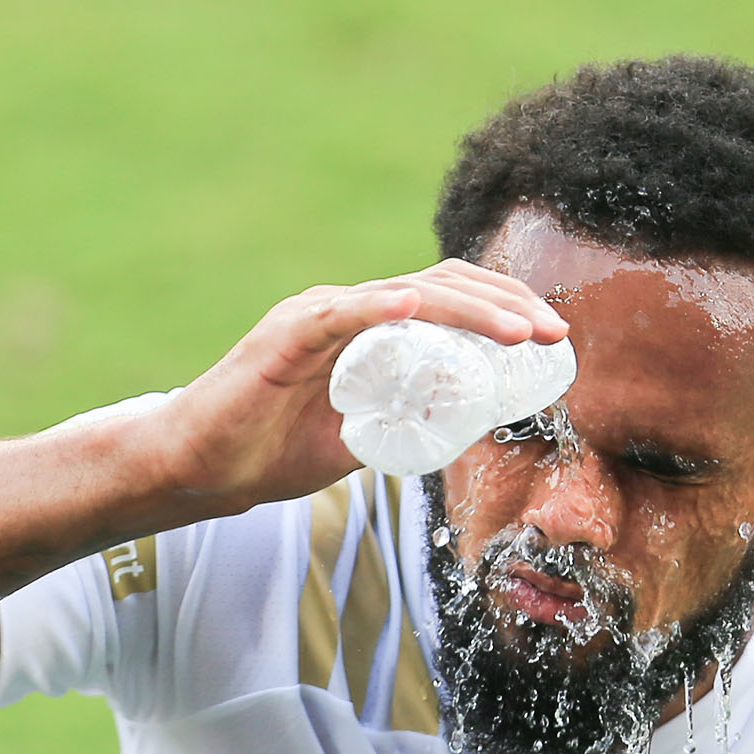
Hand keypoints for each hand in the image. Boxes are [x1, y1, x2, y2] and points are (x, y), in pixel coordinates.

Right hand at [163, 259, 568, 509]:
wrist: (200, 469)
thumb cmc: (272, 451)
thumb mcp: (362, 438)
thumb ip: (406, 422)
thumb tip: (467, 424)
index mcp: (368, 326)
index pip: (448, 298)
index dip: (504, 308)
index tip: (553, 338)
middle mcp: (346, 309)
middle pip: (439, 285)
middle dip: (505, 303)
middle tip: (554, 332)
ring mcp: (314, 317)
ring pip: (402, 296)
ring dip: (467, 310)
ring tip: (517, 329)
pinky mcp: (282, 338)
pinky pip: (336, 315)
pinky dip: (376, 308)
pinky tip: (412, 307)